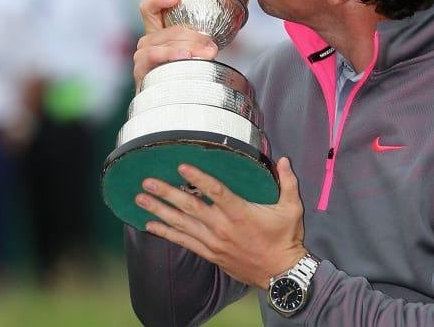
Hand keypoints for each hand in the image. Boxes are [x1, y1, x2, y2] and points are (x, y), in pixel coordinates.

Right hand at [133, 0, 217, 88]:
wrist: (165, 108)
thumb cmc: (177, 79)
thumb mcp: (189, 57)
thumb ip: (198, 46)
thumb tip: (211, 48)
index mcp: (157, 34)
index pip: (150, 9)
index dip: (160, 0)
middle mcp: (147, 42)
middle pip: (169, 30)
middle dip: (195, 37)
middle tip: (211, 48)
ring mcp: (142, 56)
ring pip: (164, 43)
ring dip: (187, 47)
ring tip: (204, 55)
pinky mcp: (140, 71)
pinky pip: (154, 57)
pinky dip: (170, 55)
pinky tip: (183, 58)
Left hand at [135, 157, 307, 287]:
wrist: (280, 273)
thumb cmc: (286, 239)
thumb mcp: (292, 208)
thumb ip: (288, 182)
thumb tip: (285, 160)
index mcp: (240, 212)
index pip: (216, 191)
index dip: (198, 178)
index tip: (181, 166)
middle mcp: (223, 227)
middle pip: (190, 207)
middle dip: (166, 193)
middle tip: (147, 182)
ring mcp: (214, 242)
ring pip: (182, 224)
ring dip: (160, 210)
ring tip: (141, 199)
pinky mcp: (210, 253)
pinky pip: (184, 242)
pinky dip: (165, 233)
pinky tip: (150, 224)